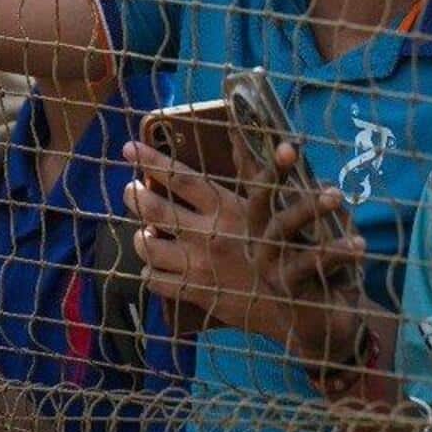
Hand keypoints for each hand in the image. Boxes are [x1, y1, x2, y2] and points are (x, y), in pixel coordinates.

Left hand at [121, 139, 367, 357]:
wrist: (301, 304)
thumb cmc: (292, 246)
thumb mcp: (273, 203)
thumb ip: (250, 167)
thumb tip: (238, 127)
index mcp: (226, 207)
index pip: (180, 177)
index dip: (152, 160)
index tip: (130, 148)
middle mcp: (206, 234)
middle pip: (153, 210)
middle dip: (135, 196)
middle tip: (130, 190)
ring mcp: (198, 266)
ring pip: (147, 247)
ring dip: (140, 236)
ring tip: (143, 231)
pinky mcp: (196, 294)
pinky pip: (155, 281)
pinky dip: (151, 272)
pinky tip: (157, 266)